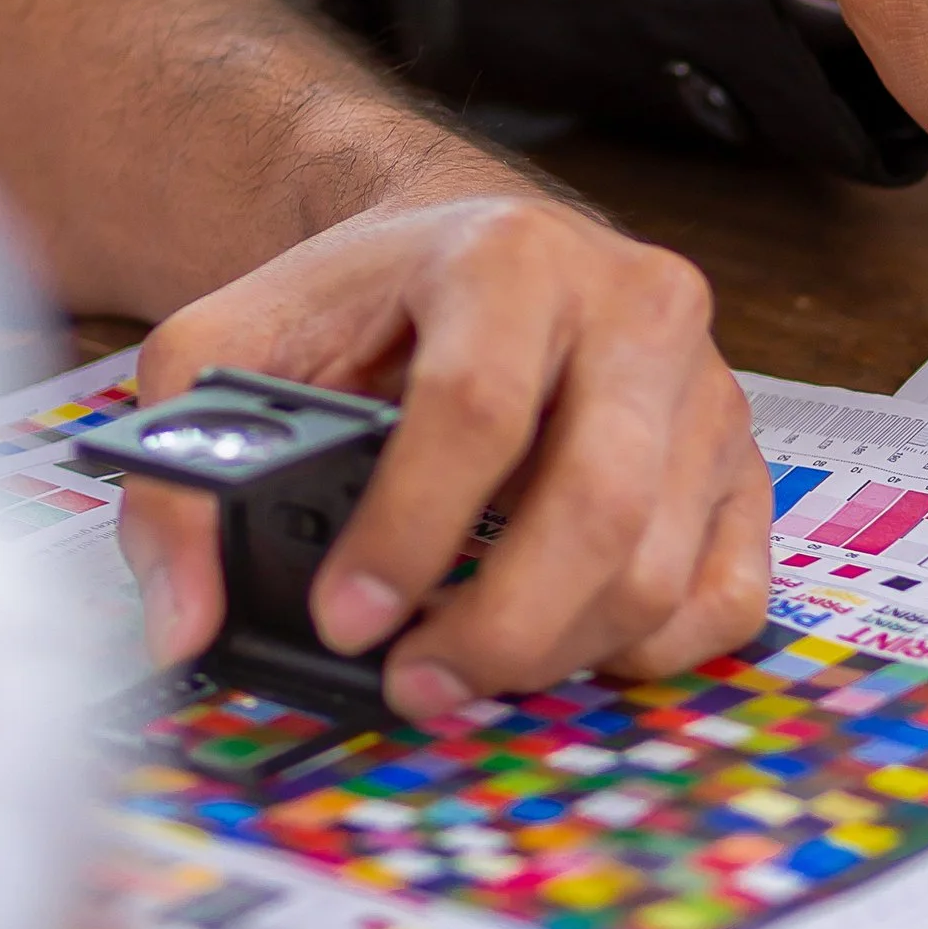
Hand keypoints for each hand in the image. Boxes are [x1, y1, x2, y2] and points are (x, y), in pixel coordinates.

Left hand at [122, 195, 773, 721]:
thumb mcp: (236, 346)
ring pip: (659, 571)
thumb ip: (183, 475)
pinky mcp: (744, 467)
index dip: (410, 534)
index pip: (476, 412)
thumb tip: (182, 626)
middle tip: (413, 684)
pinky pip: (725, 600)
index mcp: (511, 256)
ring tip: (461, 671)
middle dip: (498, 629)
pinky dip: (646, 655)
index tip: (346, 620)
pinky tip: (564, 647)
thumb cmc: (367, 306)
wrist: (473, 244)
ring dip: (556, 655)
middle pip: (598, 507)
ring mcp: (708, 391)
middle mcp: (635, 307)